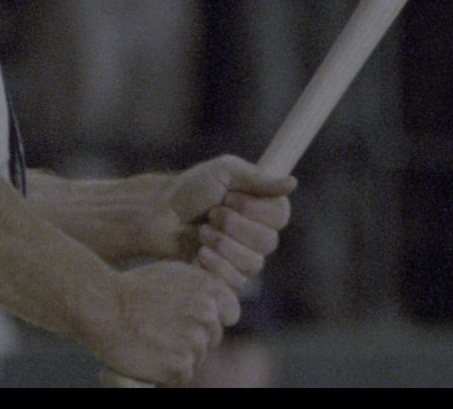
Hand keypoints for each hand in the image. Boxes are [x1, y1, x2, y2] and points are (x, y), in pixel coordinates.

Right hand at [92, 261, 239, 386]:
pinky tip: (150, 356)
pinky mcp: (180, 365)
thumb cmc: (133, 289)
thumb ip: (201, 289)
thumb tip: (218, 307)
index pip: (229, 315)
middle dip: (191, 339)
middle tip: (161, 332)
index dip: (209, 321)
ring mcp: (194, 341)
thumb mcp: (175, 274)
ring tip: (152, 342)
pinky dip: (167, 372)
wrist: (102, 306)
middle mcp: (208, 315)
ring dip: (178, 356)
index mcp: (210, 289)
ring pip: (197, 358)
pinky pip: (183, 375)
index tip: (191, 322)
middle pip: (211, 339)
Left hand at [158, 155, 294, 292]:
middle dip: (233, 225)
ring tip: (202, 231)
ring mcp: (246, 258)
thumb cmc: (192, 189)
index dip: (253, 208)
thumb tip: (292, 183)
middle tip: (212, 213)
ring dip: (222, 243)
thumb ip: (257, 179)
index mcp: (265, 207)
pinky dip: (215, 264)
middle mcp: (261, 234)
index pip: (281, 216)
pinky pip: (237, 281)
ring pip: (253, 263)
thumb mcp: (224, 172)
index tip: (228, 196)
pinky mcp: (229, 278)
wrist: (160, 215)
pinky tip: (200, 251)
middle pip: (268, 242)